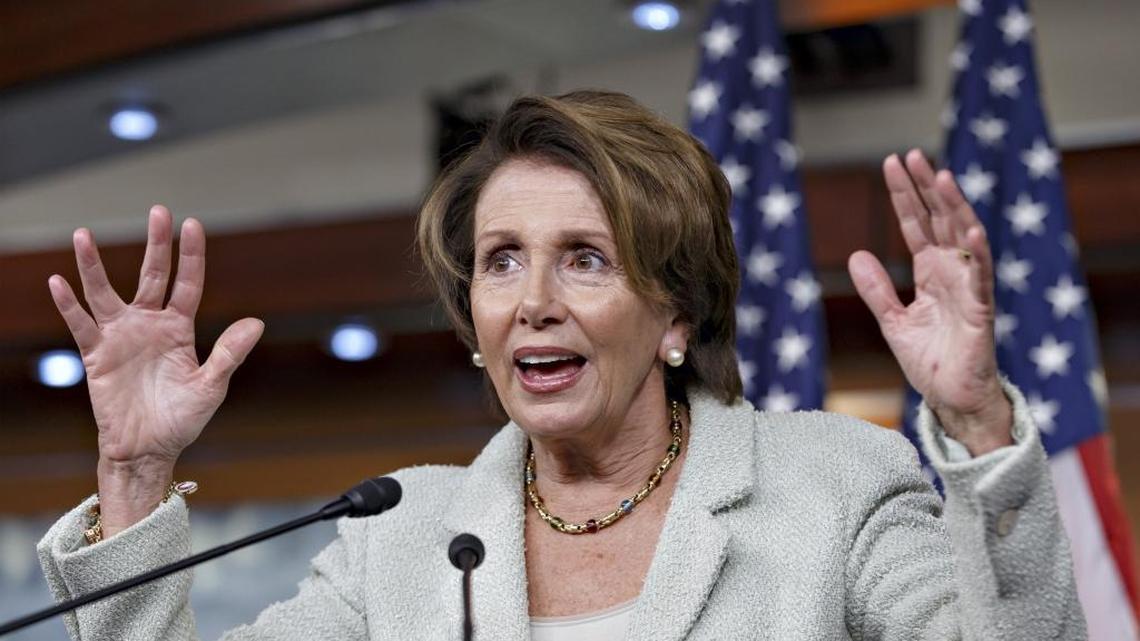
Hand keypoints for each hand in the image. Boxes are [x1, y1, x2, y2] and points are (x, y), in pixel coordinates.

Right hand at [49, 206, 262, 530]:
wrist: (149, 449)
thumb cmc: (182, 420)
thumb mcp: (211, 387)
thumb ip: (229, 354)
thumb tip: (257, 323)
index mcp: (180, 329)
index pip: (188, 284)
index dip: (190, 256)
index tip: (192, 224)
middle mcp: (150, 325)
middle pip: (152, 276)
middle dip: (155, 245)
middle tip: (159, 211)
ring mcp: (121, 337)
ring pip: (105, 292)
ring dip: (93, 266)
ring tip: (83, 235)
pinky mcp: (97, 355)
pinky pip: (80, 324)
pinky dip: (69, 304)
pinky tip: (59, 281)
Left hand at [848, 151, 1011, 454]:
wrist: (952, 400)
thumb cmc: (931, 361)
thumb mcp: (893, 321)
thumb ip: (876, 289)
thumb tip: (856, 254)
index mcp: (931, 273)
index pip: (917, 224)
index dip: (905, 195)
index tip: (891, 164)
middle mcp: (951, 273)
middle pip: (940, 220)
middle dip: (926, 188)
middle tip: (911, 156)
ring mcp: (968, 289)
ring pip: (963, 239)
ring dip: (954, 208)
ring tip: (942, 177)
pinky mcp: (980, 311)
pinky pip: (980, 279)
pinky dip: (977, 254)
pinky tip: (971, 231)